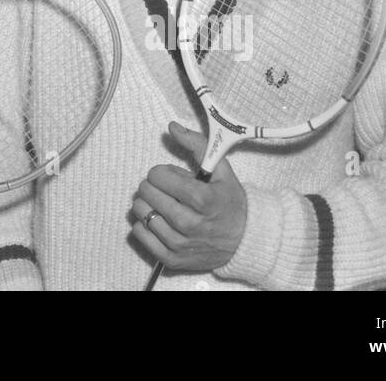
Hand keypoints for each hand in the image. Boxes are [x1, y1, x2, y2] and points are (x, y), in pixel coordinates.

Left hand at [130, 122, 246, 273]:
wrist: (245, 240)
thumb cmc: (230, 202)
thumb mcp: (221, 170)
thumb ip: (197, 144)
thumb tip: (172, 127)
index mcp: (203, 199)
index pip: (159, 176)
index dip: (161, 172)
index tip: (170, 177)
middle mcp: (190, 224)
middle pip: (147, 193)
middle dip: (152, 186)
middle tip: (165, 189)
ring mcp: (180, 244)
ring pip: (141, 213)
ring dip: (146, 204)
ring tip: (160, 204)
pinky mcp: (173, 259)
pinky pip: (140, 235)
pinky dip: (142, 225)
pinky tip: (157, 220)